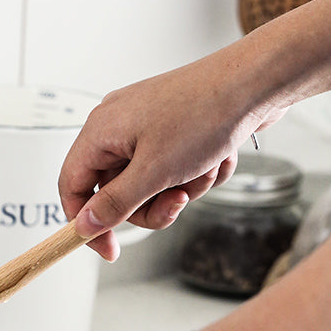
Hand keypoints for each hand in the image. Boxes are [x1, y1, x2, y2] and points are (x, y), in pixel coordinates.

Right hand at [58, 53, 287, 259]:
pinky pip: (173, 170)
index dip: (86, 222)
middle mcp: (118, 127)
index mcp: (100, 131)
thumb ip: (114, 204)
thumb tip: (84, 226)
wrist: (258, 81)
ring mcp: (146, 128)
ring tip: (204, 170)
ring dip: (181, 188)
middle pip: (116, 192)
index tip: (108, 248)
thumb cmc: (205, 114)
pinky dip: (195, 173)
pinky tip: (216, 158)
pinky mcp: (172, 130)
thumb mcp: (154, 172)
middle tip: (178, 202)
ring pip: (149, 185)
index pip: (72, 186)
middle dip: (151, 204)